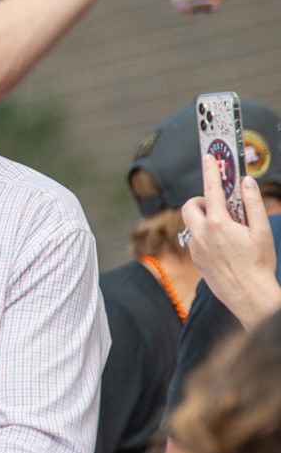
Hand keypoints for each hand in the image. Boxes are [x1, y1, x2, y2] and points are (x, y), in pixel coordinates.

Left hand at [182, 156, 280, 328]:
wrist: (248, 295)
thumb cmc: (258, 263)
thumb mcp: (261, 230)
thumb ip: (253, 203)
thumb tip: (246, 182)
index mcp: (218, 224)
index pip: (211, 190)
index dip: (211, 171)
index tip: (209, 158)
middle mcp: (201, 234)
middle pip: (190, 206)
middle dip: (202, 201)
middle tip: (220, 205)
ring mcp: (195, 248)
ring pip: (191, 224)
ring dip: (204, 219)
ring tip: (226, 227)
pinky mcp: (195, 259)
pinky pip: (195, 240)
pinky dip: (205, 235)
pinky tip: (223, 245)